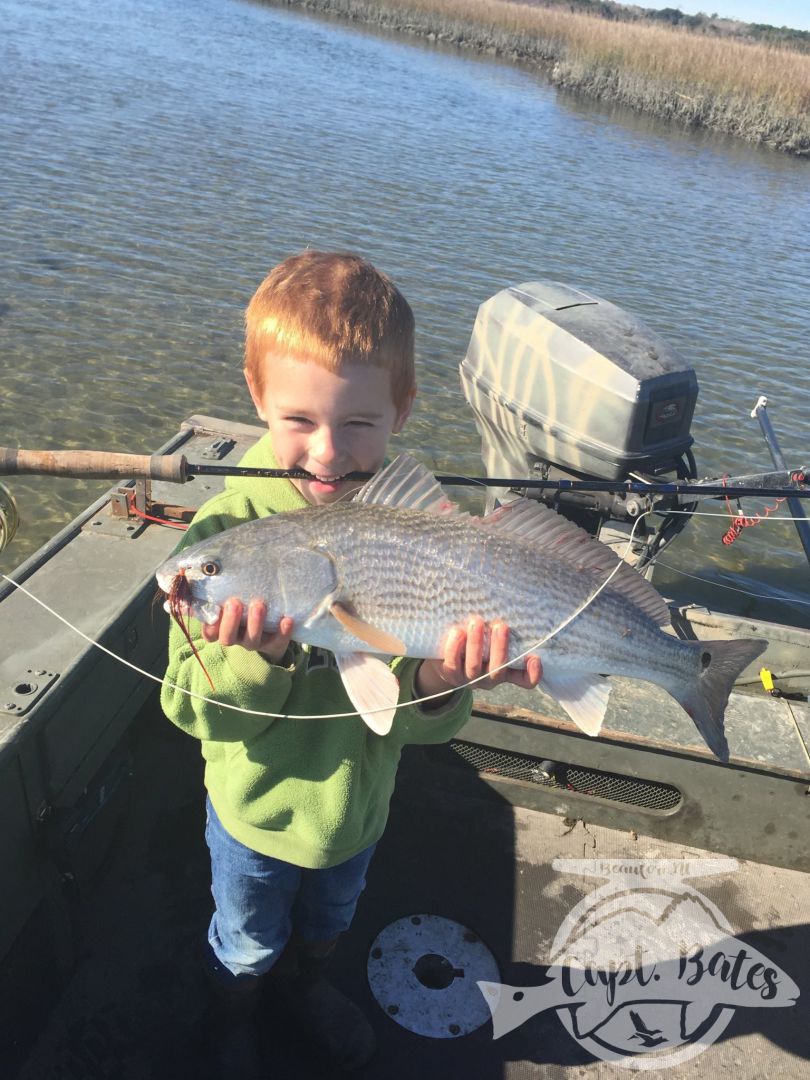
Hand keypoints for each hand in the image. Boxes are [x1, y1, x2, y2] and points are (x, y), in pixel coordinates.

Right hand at [200, 599, 294, 663]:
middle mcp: (236, 638)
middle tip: (234, 603)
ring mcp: (255, 643)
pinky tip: (286, 619)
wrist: (270, 630)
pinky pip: (277, 642)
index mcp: (221, 629)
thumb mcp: (227, 599)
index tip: (215, 609)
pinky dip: (282, 632)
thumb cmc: (242, 607)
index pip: (209, 633)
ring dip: (255, 623)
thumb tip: (187, 573)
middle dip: (230, 621)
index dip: (210, 625)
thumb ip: (213, 590)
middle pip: (228, 638)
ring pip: (251, 640)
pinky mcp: (273, 644)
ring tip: (259, 604)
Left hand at [415, 617, 542, 699]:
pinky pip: (452, 663)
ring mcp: (469, 679)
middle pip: (498, 670)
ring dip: (476, 643)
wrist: (446, 660)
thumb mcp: (492, 641)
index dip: (533, 674)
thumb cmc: (476, 644)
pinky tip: (457, 631)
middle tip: (501, 625)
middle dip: (500, 647)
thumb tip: (509, 603)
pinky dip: (454, 647)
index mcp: (506, 672)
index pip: (525, 680)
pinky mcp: (451, 675)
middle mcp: (489, 679)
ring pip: (474, 666)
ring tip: (476, 622)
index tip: (536, 658)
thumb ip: (502, 631)